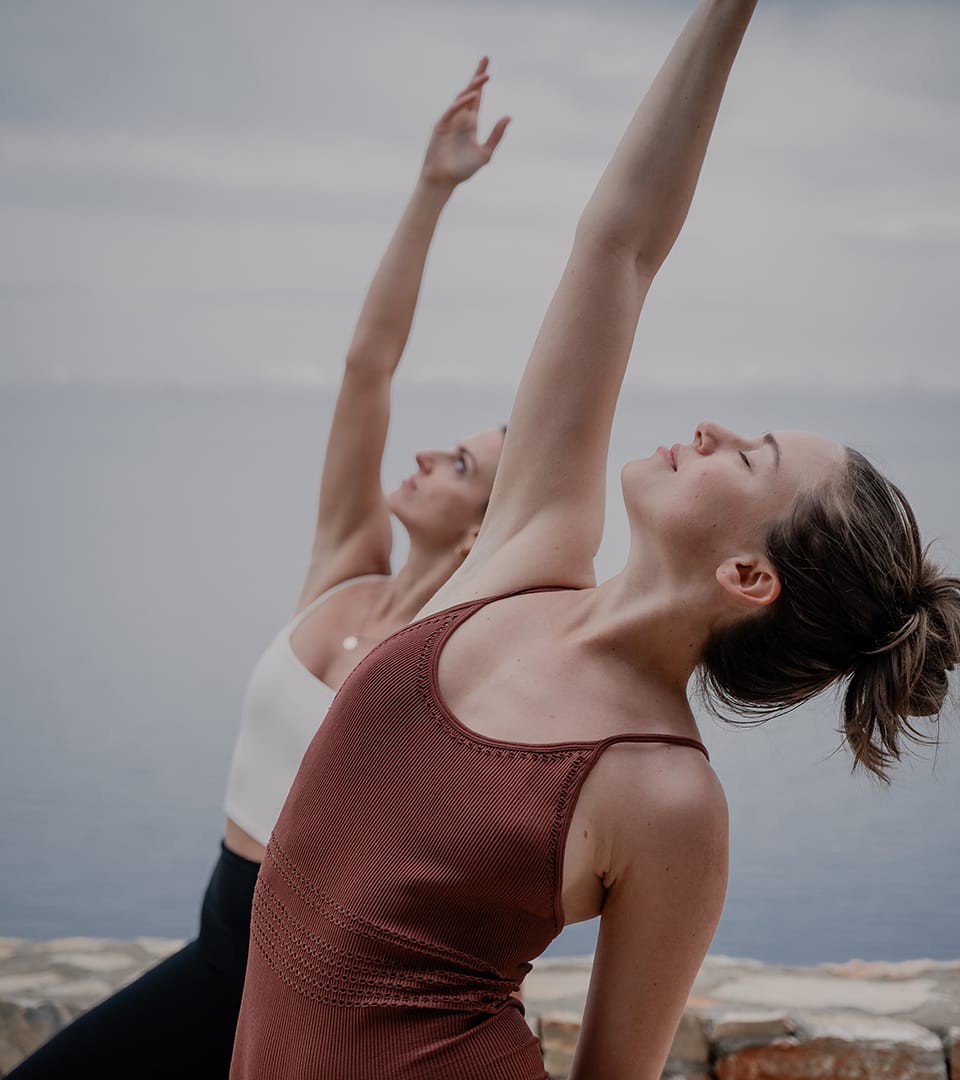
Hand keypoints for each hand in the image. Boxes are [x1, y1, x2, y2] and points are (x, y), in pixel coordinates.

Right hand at [421, 58, 510, 188]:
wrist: (444, 180)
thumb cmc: (463, 170)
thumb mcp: (485, 153)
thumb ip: (496, 135)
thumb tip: (509, 116)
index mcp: (470, 124)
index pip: (478, 98)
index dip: (482, 84)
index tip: (488, 69)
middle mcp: (461, 118)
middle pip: (469, 91)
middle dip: (477, 76)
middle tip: (486, 59)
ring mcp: (450, 120)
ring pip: (461, 98)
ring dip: (472, 87)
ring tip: (483, 78)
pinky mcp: (442, 126)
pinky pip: (452, 110)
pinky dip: (461, 103)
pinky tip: (471, 97)